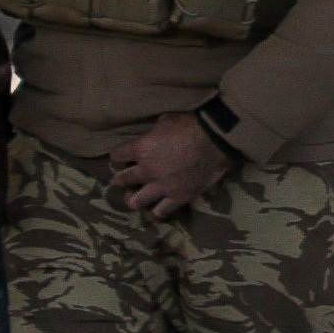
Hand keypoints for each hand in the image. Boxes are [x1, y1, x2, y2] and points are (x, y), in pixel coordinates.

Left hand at [110, 109, 231, 217]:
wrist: (217, 140)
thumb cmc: (191, 125)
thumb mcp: (164, 121)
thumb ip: (152, 133)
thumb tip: (151, 136)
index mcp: (140, 149)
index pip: (116, 156)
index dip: (119, 156)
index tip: (124, 156)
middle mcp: (146, 171)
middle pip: (122, 180)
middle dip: (122, 179)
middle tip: (126, 179)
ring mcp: (162, 186)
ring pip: (137, 201)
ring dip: (135, 198)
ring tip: (138, 197)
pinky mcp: (180, 197)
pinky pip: (162, 211)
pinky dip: (158, 209)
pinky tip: (158, 205)